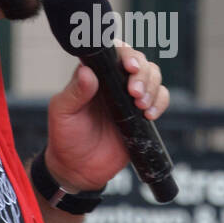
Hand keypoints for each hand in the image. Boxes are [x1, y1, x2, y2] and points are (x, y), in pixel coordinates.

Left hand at [44, 42, 169, 193]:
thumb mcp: (63, 113)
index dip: (126, 54)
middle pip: (139, 62)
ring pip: (153, 76)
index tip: (129, 67)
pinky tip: (149, 114)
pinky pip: (160, 99)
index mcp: (94, 76)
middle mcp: (114, 82)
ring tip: (140, 103)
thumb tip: (86, 72)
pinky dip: (160, 102)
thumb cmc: (65, 137)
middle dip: (143, 74)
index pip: (114, 53)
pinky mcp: (140, 115)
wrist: (78, 169)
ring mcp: (129, 98)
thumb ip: (75, 93)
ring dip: (152, 87)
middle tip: (134, 92)